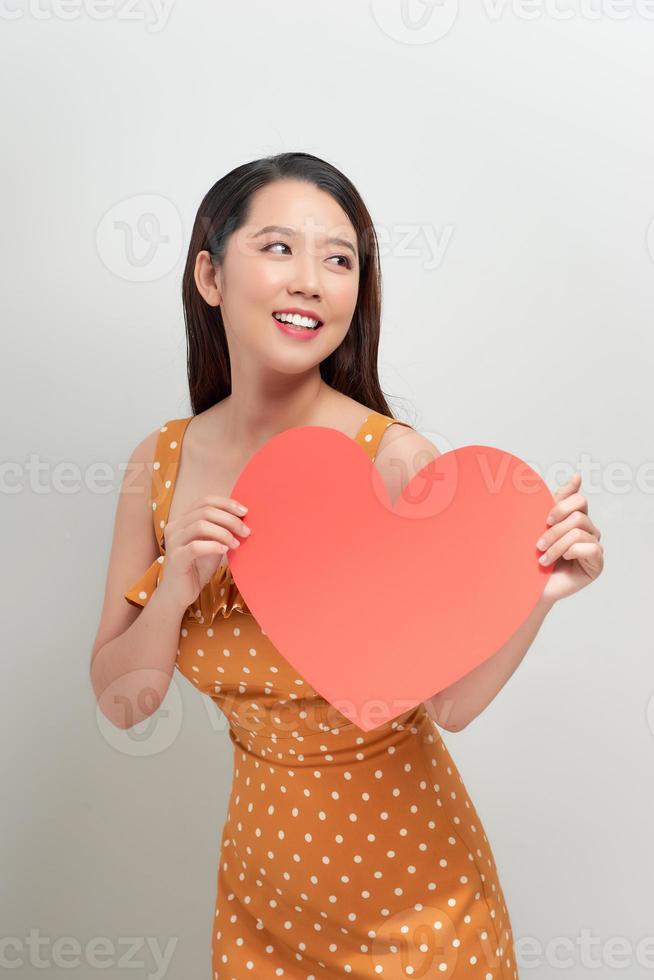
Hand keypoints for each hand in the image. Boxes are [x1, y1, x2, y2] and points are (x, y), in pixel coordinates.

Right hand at [158, 495, 250, 612]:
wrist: (180, 593)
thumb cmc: (198, 567)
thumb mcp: (213, 544)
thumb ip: (222, 530)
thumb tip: (244, 518)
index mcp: (183, 519)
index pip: (205, 501)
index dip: (227, 503)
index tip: (245, 511)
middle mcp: (175, 526)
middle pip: (205, 511)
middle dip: (230, 519)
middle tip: (246, 530)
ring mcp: (173, 542)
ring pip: (200, 525)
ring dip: (224, 533)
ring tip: (237, 543)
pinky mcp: (175, 558)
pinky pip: (195, 546)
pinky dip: (213, 546)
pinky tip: (225, 551)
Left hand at [536, 473, 603, 604]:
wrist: (527, 584)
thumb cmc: (532, 555)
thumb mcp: (541, 524)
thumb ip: (558, 501)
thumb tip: (578, 475)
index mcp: (575, 517)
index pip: (578, 499)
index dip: (562, 504)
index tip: (546, 519)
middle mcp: (588, 530)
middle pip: (578, 514)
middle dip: (553, 529)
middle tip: (538, 544)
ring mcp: (594, 546)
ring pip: (579, 530)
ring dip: (556, 545)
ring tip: (543, 558)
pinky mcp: (597, 563)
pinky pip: (590, 547)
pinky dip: (571, 553)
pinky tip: (563, 561)